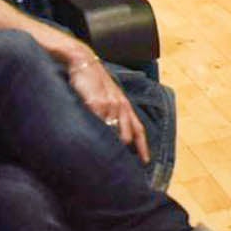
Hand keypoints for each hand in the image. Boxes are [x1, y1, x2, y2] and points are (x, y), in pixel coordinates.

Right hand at [65, 48, 148, 163]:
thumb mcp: (109, 96)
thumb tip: (112, 130)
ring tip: (104, 161)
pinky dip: (96, 135)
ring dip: (109, 146)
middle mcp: (120, 106)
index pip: (138, 129)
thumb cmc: (95, 81)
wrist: (84, 63)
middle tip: (121, 167)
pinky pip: (98, 124)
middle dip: (124, 151)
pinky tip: (91, 144)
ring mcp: (108, 105)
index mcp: (125, 105)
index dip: (143, 146)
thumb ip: (113, 112)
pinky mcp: (95, 104)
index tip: (145, 162)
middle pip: (127, 135)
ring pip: (113, 132)